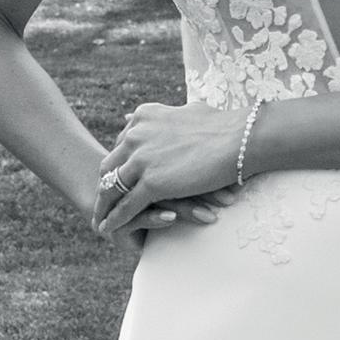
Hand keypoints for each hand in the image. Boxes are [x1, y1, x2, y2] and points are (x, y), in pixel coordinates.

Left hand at [89, 98, 241, 241]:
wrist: (241, 139)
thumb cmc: (223, 127)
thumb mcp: (187, 111)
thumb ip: (165, 115)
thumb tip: (143, 115)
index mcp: (143, 118)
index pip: (121, 144)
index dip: (118, 164)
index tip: (118, 178)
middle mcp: (136, 135)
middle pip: (109, 165)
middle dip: (105, 184)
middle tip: (103, 200)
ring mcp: (142, 159)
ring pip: (112, 187)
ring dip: (104, 205)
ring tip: (99, 217)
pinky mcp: (152, 183)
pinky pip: (127, 205)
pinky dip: (115, 218)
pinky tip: (108, 228)